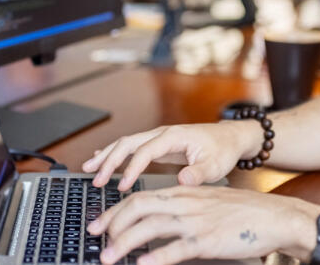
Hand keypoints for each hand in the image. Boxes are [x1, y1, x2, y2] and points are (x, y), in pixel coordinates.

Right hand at [82, 121, 262, 190]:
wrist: (230, 137)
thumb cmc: (223, 150)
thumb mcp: (216, 164)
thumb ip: (199, 173)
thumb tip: (183, 179)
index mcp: (174, 136)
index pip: (145, 151)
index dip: (131, 168)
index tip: (122, 186)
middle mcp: (162, 134)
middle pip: (128, 143)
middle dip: (109, 161)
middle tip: (95, 179)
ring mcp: (159, 138)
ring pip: (126, 143)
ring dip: (107, 156)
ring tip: (88, 169)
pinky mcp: (158, 145)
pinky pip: (132, 147)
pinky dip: (115, 153)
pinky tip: (102, 159)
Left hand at [87, 186, 319, 264]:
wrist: (276, 217)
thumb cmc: (245, 213)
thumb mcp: (208, 204)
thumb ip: (183, 209)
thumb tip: (157, 222)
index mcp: (185, 193)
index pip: (140, 197)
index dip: (116, 211)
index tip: (100, 224)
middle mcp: (186, 203)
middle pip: (137, 208)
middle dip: (112, 224)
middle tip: (96, 238)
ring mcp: (196, 222)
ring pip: (150, 228)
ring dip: (124, 243)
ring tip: (109, 257)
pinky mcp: (208, 241)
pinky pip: (175, 249)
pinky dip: (155, 257)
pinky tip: (141, 264)